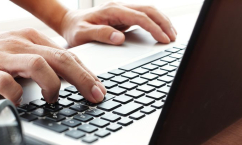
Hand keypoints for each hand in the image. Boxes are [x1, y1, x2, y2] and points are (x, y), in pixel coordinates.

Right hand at [0, 28, 105, 103]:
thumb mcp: (23, 52)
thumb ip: (45, 63)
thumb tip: (70, 80)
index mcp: (33, 40)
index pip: (68, 55)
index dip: (87, 73)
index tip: (99, 89)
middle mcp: (22, 45)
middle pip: (60, 58)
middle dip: (82, 79)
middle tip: (95, 96)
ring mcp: (4, 57)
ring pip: (37, 65)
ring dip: (52, 85)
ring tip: (53, 99)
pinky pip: (5, 82)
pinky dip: (16, 94)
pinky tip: (20, 103)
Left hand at [60, 2, 176, 46]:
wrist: (68, 22)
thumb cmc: (75, 29)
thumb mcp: (83, 34)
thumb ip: (100, 34)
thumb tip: (120, 38)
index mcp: (112, 11)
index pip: (140, 17)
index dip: (154, 28)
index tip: (164, 39)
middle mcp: (119, 8)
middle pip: (149, 10)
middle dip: (163, 23)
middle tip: (173, 38)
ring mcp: (121, 12)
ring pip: (148, 11)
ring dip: (162, 21)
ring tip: (171, 34)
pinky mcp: (122, 17)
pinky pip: (143, 17)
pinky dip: (154, 23)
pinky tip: (159, 31)